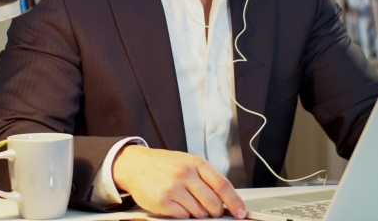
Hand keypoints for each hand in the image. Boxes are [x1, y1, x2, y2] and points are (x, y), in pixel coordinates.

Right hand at [112, 145, 246, 218]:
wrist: (135, 164)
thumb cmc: (164, 164)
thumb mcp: (187, 162)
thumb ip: (206, 178)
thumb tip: (225, 199)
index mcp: (195, 163)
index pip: (222, 185)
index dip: (235, 202)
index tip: (241, 212)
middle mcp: (185, 173)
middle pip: (213, 202)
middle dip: (215, 211)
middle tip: (212, 210)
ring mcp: (173, 188)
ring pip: (199, 212)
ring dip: (198, 212)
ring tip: (187, 201)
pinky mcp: (163, 201)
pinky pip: (183, 216)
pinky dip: (183, 214)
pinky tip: (176, 204)